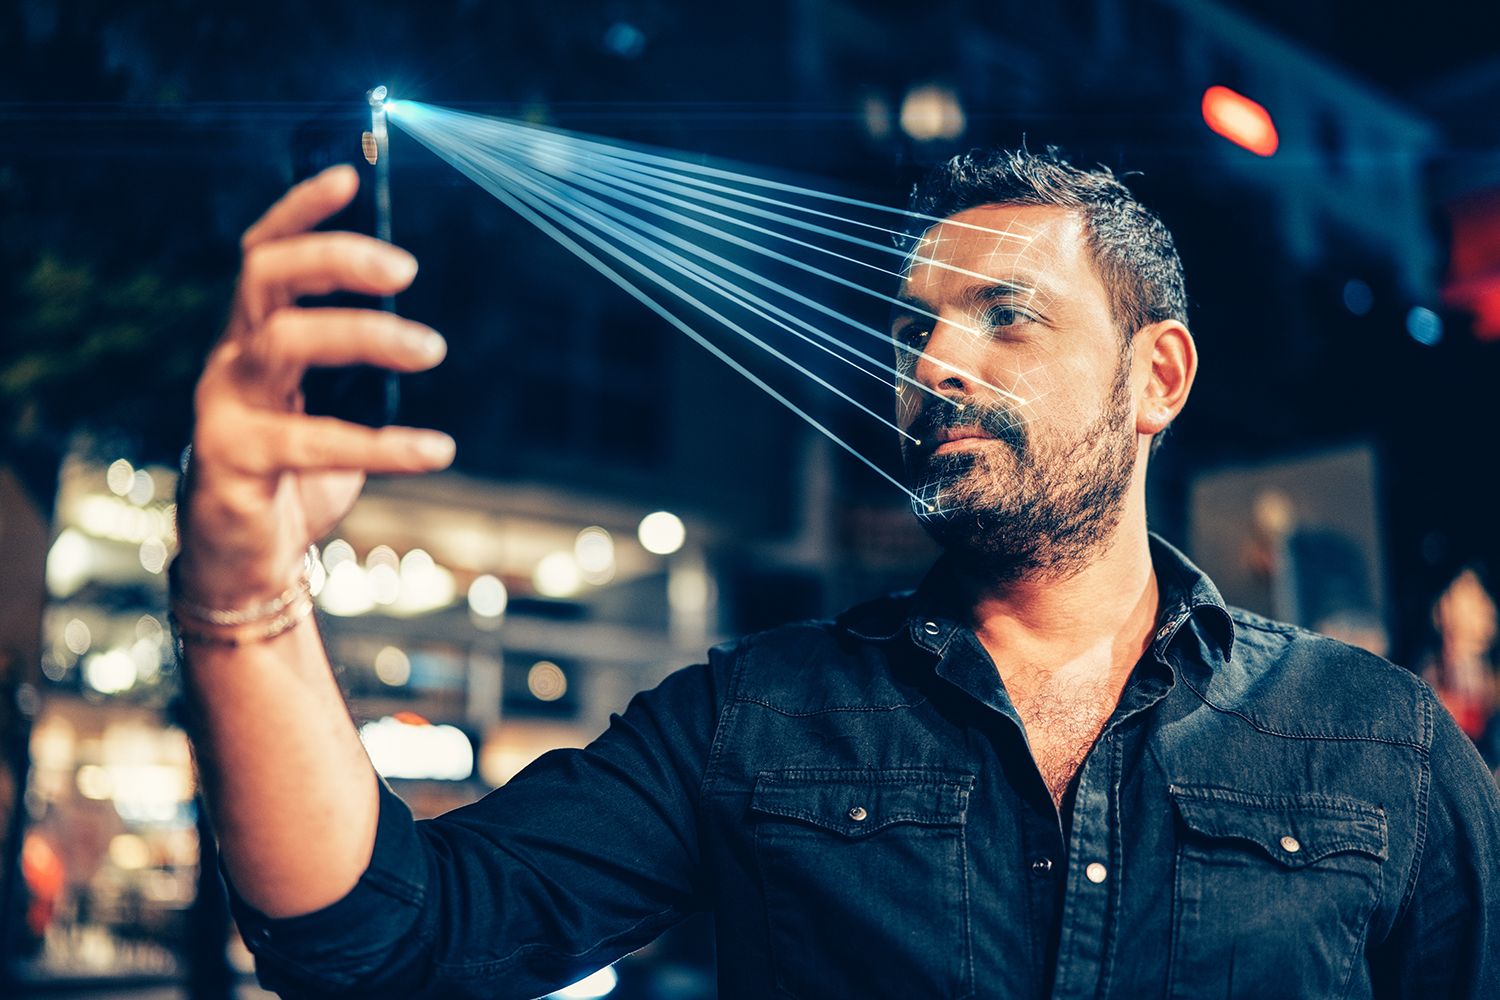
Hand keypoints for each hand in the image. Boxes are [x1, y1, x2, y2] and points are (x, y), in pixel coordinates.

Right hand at [177, 164, 454, 607]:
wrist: (244, 564)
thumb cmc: (294, 478)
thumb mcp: (328, 410)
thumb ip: (357, 371)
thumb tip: (419, 334)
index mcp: (253, 340)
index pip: (263, 254)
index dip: (299, 210)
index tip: (349, 175)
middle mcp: (230, 361)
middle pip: (266, 277)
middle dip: (335, 258)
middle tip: (406, 269)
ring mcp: (224, 408)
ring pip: (286, 342)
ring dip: (366, 334)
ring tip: (433, 348)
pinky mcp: (235, 462)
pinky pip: (315, 441)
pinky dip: (384, 444)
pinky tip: (437, 450)